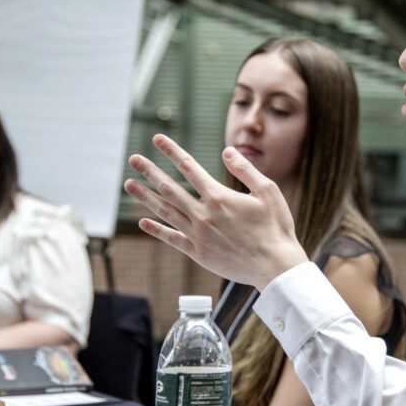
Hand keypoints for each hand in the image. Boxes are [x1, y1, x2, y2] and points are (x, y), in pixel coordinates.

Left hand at [124, 134, 308, 289]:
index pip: (189, 167)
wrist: (275, 266)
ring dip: (146, 197)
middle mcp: (204, 215)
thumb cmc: (276, 228)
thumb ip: (245, 170)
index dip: (171, 151)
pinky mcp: (198, 253)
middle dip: (150, 171)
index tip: (157, 139)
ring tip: (129, 185)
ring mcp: (198, 235)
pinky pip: (172, 239)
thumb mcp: (268, 191)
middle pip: (170, 188)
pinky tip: (143, 222)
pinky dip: (157, 230)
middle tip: (134, 159)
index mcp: (219, 197)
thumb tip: (227, 151)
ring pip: (166, 212)